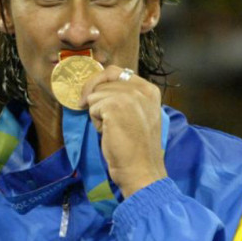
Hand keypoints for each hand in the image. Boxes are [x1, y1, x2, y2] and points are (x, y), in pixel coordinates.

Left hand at [80, 66, 166, 197]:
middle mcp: (141, 89)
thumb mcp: (138, 114)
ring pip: (95, 95)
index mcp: (150, 90)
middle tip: (100, 118)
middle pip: (103, 82)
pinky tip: (108, 132)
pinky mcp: (114, 106)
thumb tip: (98, 87)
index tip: (91, 95)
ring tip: (112, 128)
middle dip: (97, 99)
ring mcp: (129, 96)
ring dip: (97, 112)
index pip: (116, 72)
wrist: (140, 168)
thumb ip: (126, 97)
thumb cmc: (136, 146)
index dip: (99, 82)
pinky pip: (92, 107)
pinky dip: (95, 121)